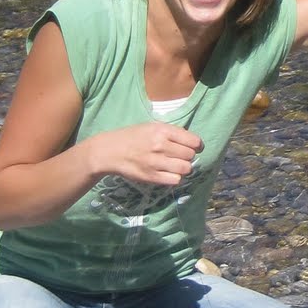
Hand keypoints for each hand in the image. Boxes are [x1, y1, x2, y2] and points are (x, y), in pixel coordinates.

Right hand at [88, 123, 202, 187]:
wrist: (110, 151)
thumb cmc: (133, 136)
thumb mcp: (152, 126)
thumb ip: (171, 132)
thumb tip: (192, 142)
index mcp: (162, 130)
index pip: (193, 141)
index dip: (198, 145)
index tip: (196, 147)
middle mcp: (160, 145)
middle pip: (190, 155)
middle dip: (189, 156)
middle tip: (181, 156)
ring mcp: (156, 162)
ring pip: (185, 168)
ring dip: (184, 168)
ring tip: (176, 165)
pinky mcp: (151, 177)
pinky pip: (175, 180)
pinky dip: (175, 177)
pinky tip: (169, 173)